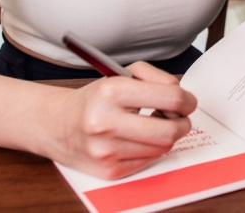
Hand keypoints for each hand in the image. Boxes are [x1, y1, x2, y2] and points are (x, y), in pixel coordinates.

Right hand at [46, 62, 196, 178]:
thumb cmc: (95, 99)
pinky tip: (139, 138)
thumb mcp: (122, 75)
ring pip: (162, 147)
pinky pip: (148, 160)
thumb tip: (184, 99)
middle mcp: (106, 123)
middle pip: (171, 130)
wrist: (56, 124)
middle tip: (179, 117)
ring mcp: (106, 150)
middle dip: (183, 123)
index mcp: (112, 92)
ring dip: (165, 136)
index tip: (187, 101)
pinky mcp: (109, 169)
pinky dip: (150, 149)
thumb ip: (157, 79)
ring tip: (153, 124)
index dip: (187, 100)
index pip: (171, 98)